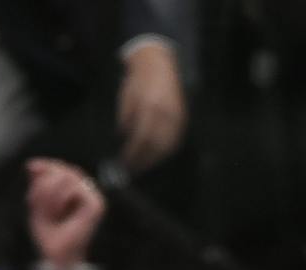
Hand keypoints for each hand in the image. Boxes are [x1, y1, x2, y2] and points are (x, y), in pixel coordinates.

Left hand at [26, 158, 105, 269]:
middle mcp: (87, 193)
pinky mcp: (95, 204)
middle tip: (35, 201)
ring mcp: (93, 198)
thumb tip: (32, 164)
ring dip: (50, 193)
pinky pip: (73, 187)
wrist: (57, 257)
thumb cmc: (50, 236)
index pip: (63, 168)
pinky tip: (57, 211)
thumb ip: (37, 185)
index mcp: (75, 192)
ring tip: (48, 211)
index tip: (30, 167)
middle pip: (64, 169)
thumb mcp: (37, 205)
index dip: (47, 165)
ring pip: (67, 176)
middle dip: (45, 183)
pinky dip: (59, 198)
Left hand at [117, 39, 186, 173]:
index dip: (132, 154)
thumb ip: (126, 121)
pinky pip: (175, 140)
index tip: (123, 163)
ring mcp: (176, 117)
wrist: (158, 64)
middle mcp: (165, 115)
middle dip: (143, 161)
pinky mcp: (182, 118)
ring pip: (167, 146)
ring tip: (144, 166)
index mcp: (149, 108)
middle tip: (133, 170)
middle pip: (155, 146)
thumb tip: (125, 142)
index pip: (141, 139)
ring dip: (155, 160)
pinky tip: (157, 157)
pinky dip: (165, 152)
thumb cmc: (138, 81)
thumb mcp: (126, 99)